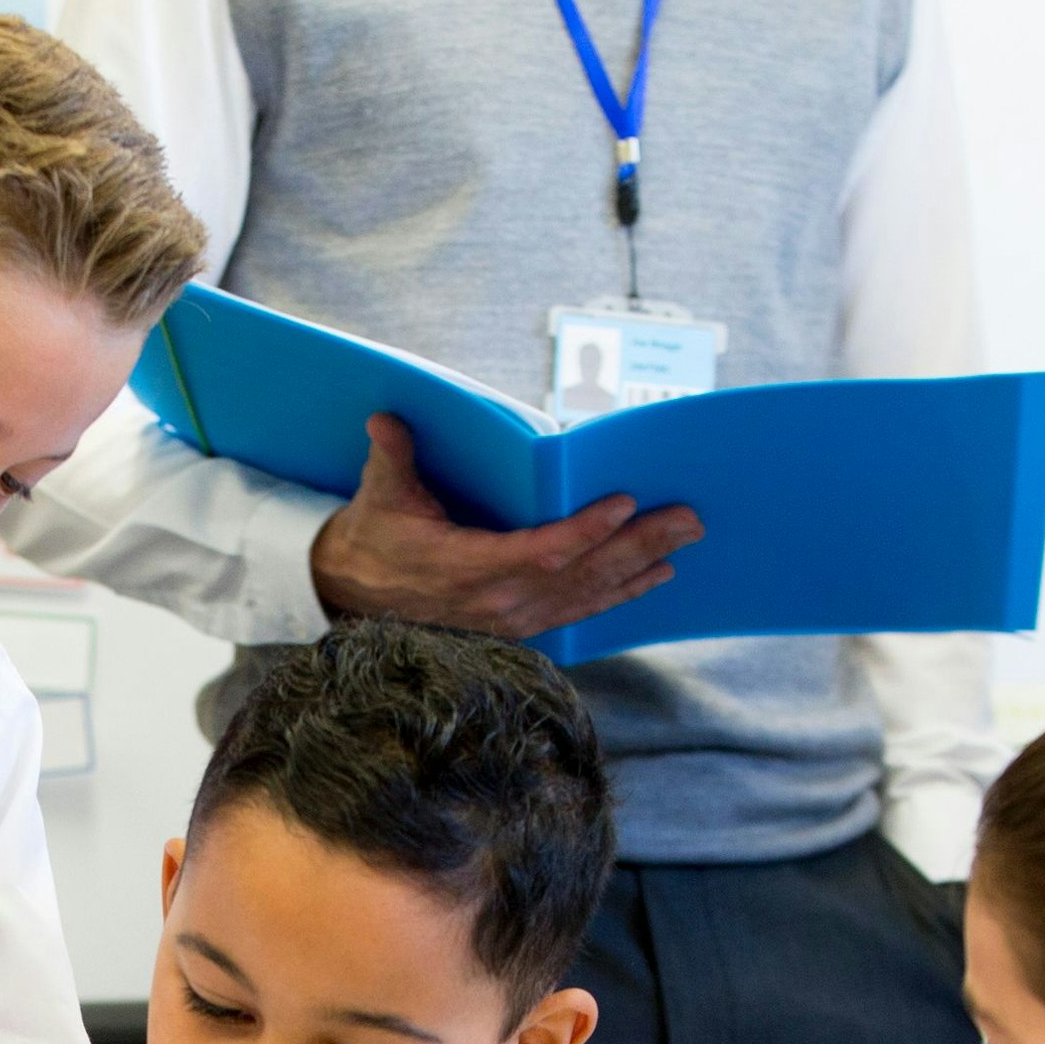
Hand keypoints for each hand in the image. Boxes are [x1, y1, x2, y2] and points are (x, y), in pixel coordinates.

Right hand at [307, 413, 700, 637]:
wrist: (356, 594)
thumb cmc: (375, 536)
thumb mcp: (378, 494)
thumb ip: (392, 457)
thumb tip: (386, 419)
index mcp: (465, 568)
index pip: (537, 553)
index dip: (583, 533)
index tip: (622, 504)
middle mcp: (498, 602)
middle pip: (581, 576)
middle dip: (638, 546)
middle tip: (687, 519)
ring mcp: (513, 618)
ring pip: (588, 595)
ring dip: (640, 568)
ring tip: (684, 542)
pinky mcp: (522, 624)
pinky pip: (580, 611)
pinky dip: (620, 594)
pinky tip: (654, 576)